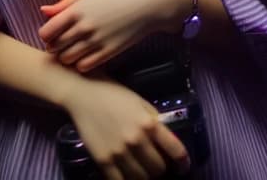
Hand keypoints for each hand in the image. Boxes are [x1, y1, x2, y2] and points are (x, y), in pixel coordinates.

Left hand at [40, 0, 185, 73]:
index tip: (53, 32)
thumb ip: (65, 3)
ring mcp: (97, 41)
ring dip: (66, 56)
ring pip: (67, 59)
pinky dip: (81, 63)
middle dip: (55, 46)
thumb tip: (43, 11)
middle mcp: (84, 27)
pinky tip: (87, 55)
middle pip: (54, 48)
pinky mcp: (109, 52)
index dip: (46, 35)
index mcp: (77, 10)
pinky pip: (84, 66)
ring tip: (74, 49)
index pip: (46, 32)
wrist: (149, 3)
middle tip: (63, 42)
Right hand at [61, 78, 189, 179]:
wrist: (82, 96)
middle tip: (157, 163)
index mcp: (149, 124)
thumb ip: (154, 121)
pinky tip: (128, 175)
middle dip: (161, 167)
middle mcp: (135, 140)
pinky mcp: (102, 160)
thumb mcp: (140, 102)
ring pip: (141, 178)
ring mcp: (118, 153)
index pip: (175, 150)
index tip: (183, 166)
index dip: (183, 162)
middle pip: (158, 168)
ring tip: (142, 169)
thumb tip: (165, 139)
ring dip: (145, 176)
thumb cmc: (113, 94)